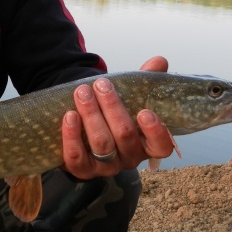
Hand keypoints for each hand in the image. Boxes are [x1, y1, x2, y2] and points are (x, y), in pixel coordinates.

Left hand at [61, 56, 175, 179]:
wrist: (82, 128)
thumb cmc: (113, 112)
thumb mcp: (130, 97)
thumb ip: (146, 80)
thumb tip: (159, 61)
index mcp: (146, 144)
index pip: (161, 146)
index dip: (156, 132)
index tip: (145, 111)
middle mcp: (129, 158)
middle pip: (124, 136)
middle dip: (112, 107)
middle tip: (101, 84)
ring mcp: (105, 167)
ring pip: (101, 144)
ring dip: (91, 115)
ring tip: (82, 92)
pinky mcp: (81, 170)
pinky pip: (76, 157)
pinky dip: (72, 136)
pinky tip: (69, 116)